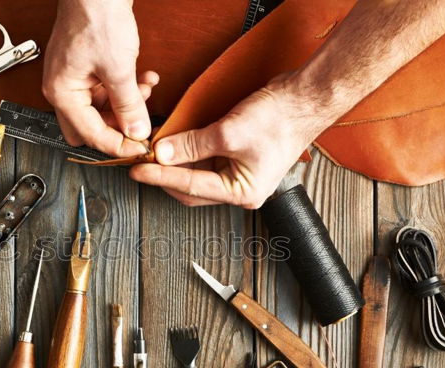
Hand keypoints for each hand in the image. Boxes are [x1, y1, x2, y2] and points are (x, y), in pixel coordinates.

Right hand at [43, 0, 157, 156]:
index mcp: (62, 93)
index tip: (140, 149)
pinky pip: (106, 91)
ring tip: (145, 93)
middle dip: (118, 128)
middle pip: (91, 128)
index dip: (118, 146)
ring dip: (126, 106)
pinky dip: (125, 90)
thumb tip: (137, 132)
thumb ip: (128, 106)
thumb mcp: (119, 68)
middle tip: (140, 127)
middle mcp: (64, 89)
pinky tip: (143, 80)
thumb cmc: (96, 16)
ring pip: (102, 110)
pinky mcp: (87, 68)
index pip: (91, 135)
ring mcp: (74, 78)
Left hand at [129, 78, 325, 208]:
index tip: (138, 169)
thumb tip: (162, 153)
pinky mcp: (238, 158)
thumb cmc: (279, 118)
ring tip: (154, 151)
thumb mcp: (229, 132)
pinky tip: (174, 143)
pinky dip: (189, 153)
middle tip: (142, 160)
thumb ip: (192, 145)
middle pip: (191, 188)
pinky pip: (206, 161)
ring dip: (176, 163)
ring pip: (197, 175)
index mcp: (243, 193)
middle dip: (166, 174)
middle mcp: (241, 190)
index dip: (160, 176)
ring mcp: (240, 174)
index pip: (190, 187)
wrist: (306, 97)